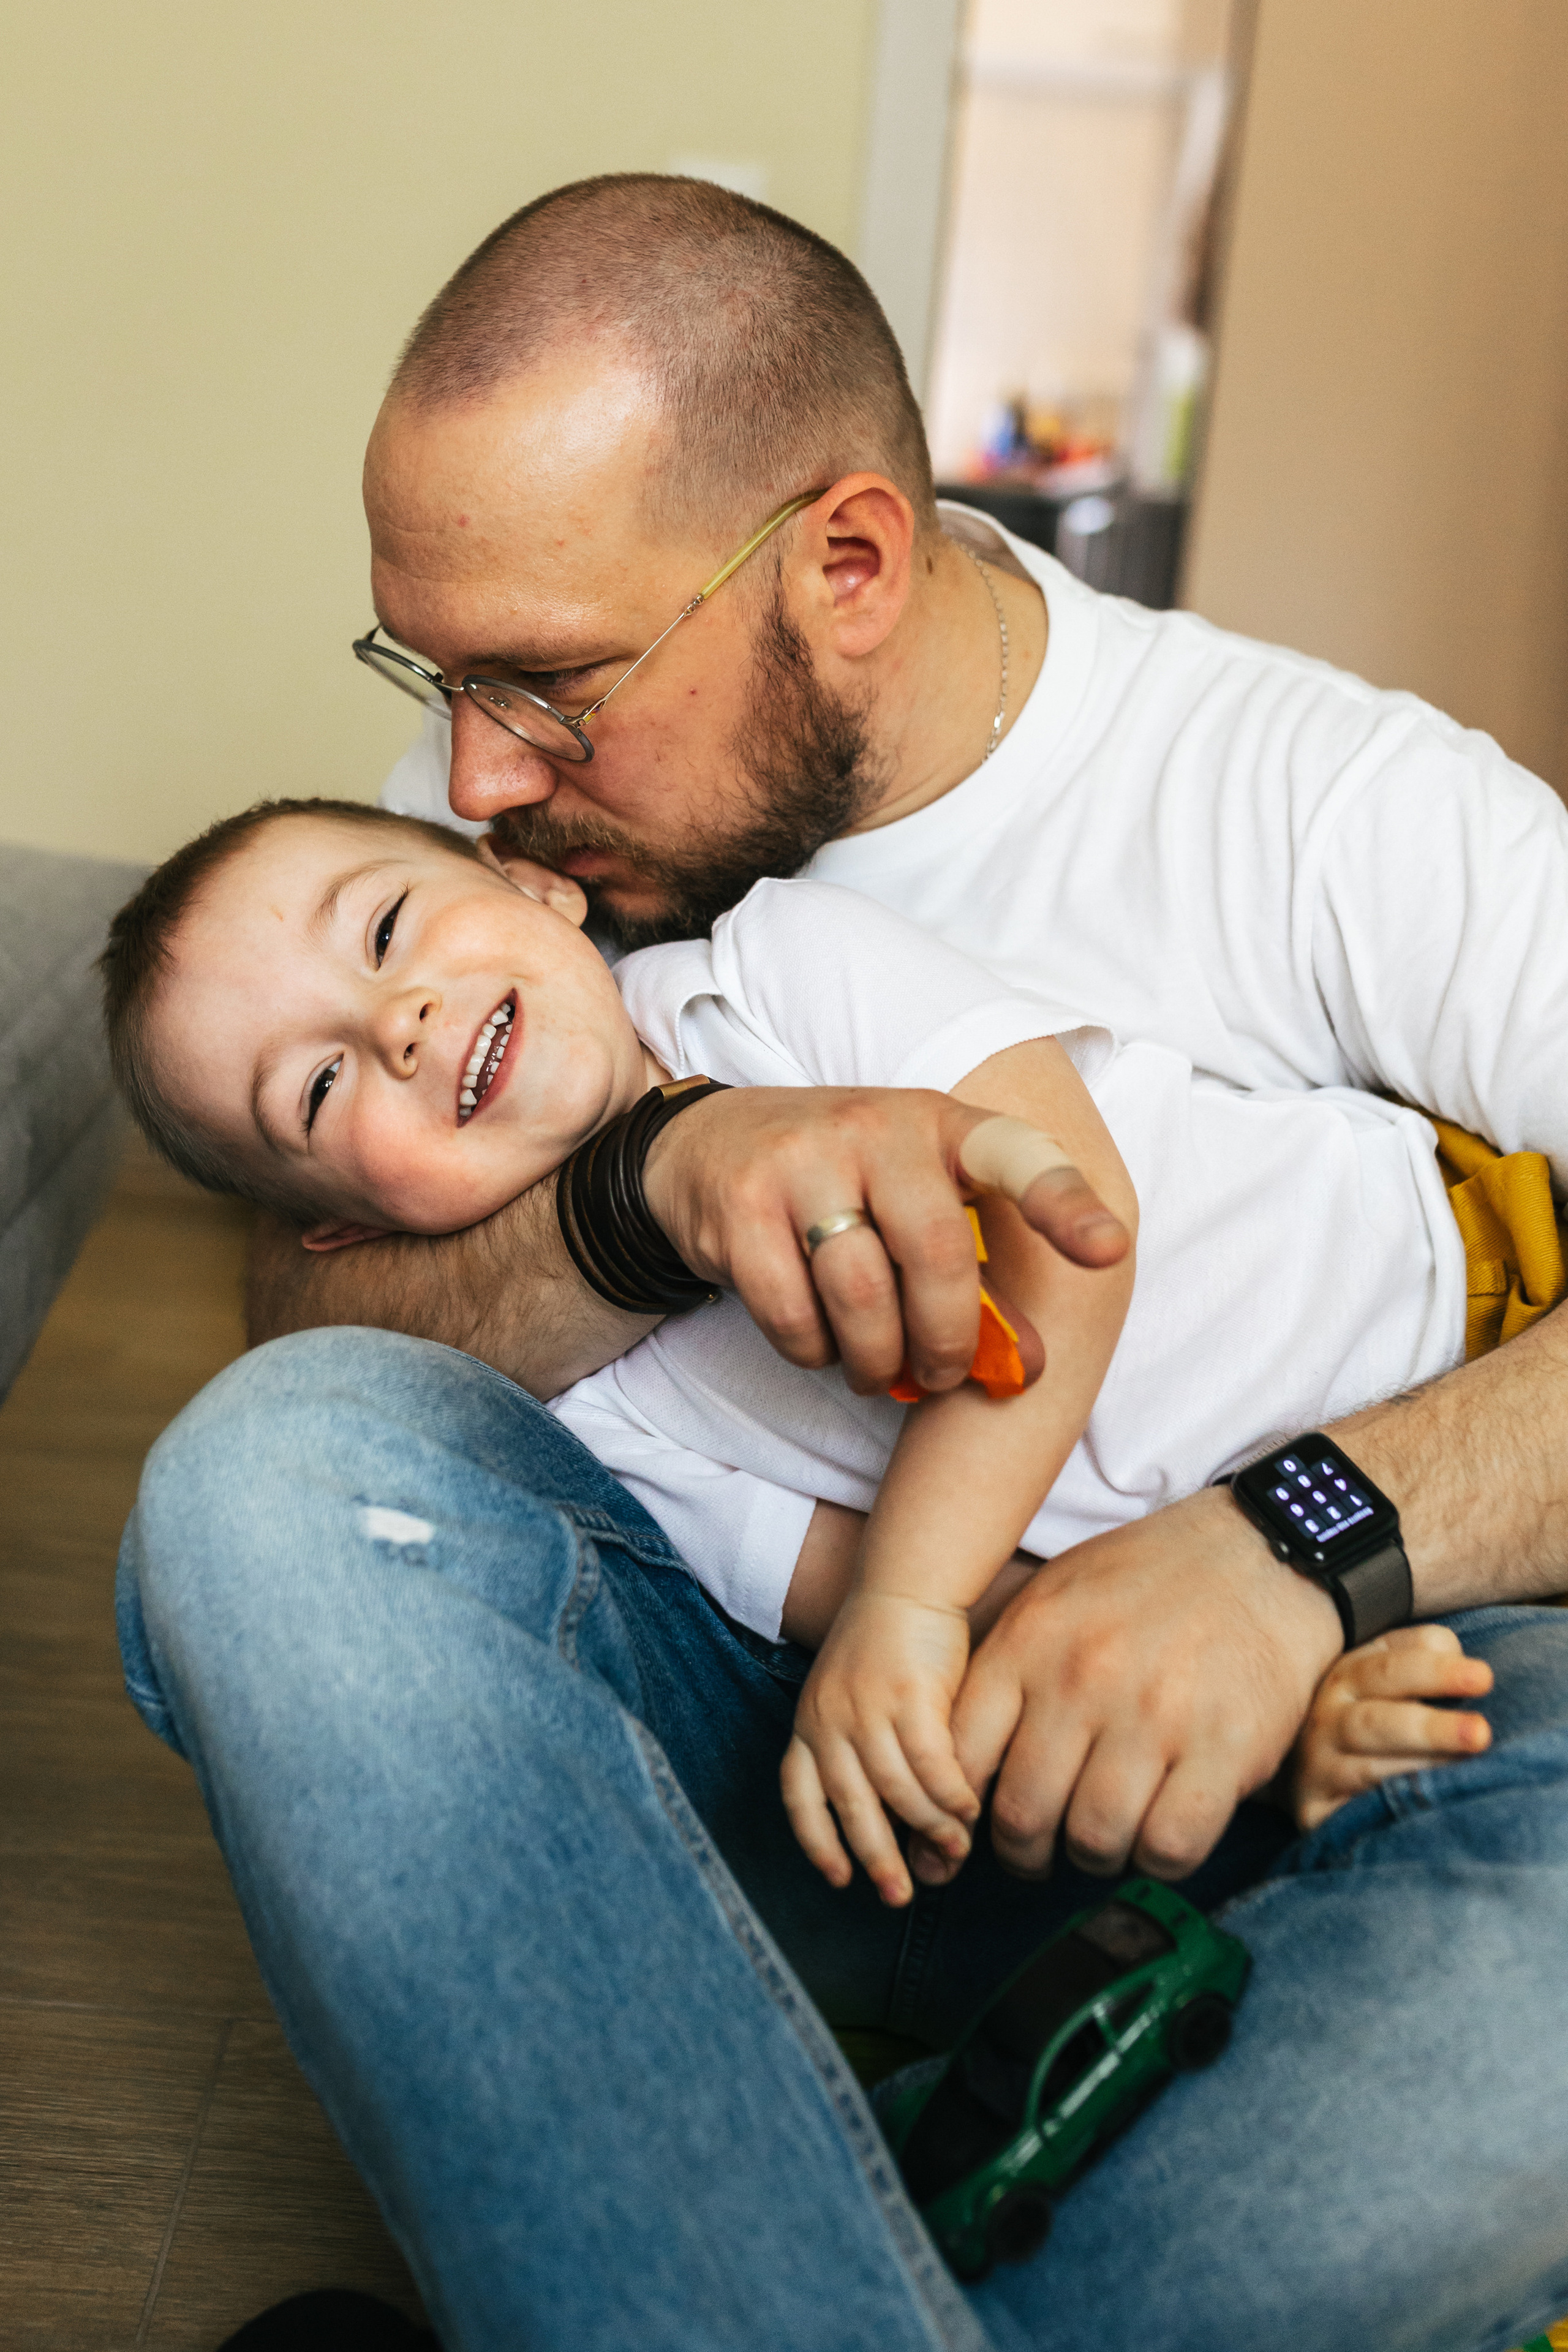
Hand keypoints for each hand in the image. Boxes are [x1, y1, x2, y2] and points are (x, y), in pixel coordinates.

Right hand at [644, 1086, 1125, 1396]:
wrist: (708, 1146)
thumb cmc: (842, 1186)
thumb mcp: (916, 1201)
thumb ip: (975, 1274)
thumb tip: (1028, 1365)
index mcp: (940, 1124)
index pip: (1017, 1155)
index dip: (1065, 1204)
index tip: (1109, 1251)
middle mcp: (876, 1128)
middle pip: (937, 1253)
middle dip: (946, 1339)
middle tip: (939, 1374)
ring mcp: (803, 1159)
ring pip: (862, 1293)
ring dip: (876, 1359)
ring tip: (875, 1368)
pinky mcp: (742, 1203)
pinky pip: (793, 1312)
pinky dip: (812, 1351)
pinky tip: (818, 1342)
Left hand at [780, 1591, 979, 1906]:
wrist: (907, 1582)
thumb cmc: (890, 1646)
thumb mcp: (855, 1699)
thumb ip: (867, 1753)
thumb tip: (899, 1823)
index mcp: (809, 1725)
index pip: (800, 1797)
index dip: (817, 1843)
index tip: (840, 1879)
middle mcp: (829, 1720)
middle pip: (850, 1806)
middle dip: (876, 1858)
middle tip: (900, 1895)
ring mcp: (866, 1708)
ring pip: (896, 1791)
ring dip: (928, 1828)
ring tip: (954, 1850)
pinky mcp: (908, 1694)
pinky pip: (930, 1763)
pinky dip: (950, 1793)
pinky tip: (969, 1808)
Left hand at [910, 1487, 1344, 1886]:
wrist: (1262, 1553)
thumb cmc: (1146, 1583)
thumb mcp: (1052, 1600)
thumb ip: (1003, 1677)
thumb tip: (952, 1769)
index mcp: (1029, 1642)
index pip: (958, 1758)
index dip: (953, 1814)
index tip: (967, 1833)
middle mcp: (1083, 1679)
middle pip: (1022, 1815)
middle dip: (1024, 1852)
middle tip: (1040, 1850)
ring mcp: (1155, 1716)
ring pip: (1093, 1841)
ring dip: (1093, 1858)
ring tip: (1103, 1838)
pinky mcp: (1225, 1748)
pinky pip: (1170, 1847)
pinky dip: (1159, 1860)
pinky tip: (1159, 1835)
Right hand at [1292, 1624, 1492, 1832]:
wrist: (1303, 1770)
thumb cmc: (1368, 1718)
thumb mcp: (1386, 1677)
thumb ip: (1424, 1659)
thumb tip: (1462, 1663)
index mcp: (1349, 1675)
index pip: (1392, 1665)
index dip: (1438, 1671)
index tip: (1485, 1678)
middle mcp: (1327, 1716)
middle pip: (1377, 1719)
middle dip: (1431, 1726)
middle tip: (1481, 1733)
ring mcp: (1317, 1764)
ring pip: (1365, 1765)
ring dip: (1417, 1765)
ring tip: (1463, 1773)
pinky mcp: (1314, 1809)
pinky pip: (1350, 1810)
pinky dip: (1386, 1808)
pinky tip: (1426, 1811)